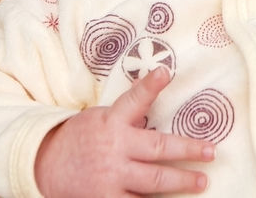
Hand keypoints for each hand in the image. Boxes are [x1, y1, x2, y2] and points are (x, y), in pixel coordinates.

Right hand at [34, 67, 213, 196]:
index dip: (149, 86)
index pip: (133, 101)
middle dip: (187, 150)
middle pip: (157, 148)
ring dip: (180, 181)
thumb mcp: (102, 116)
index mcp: (112, 122)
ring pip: (153, 181)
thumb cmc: (82, 137)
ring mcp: (110, 177)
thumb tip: (159, 90)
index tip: (164, 72)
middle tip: (211, 152)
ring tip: (201, 181)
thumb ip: (129, 111)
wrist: (44, 166)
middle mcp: (114, 149)